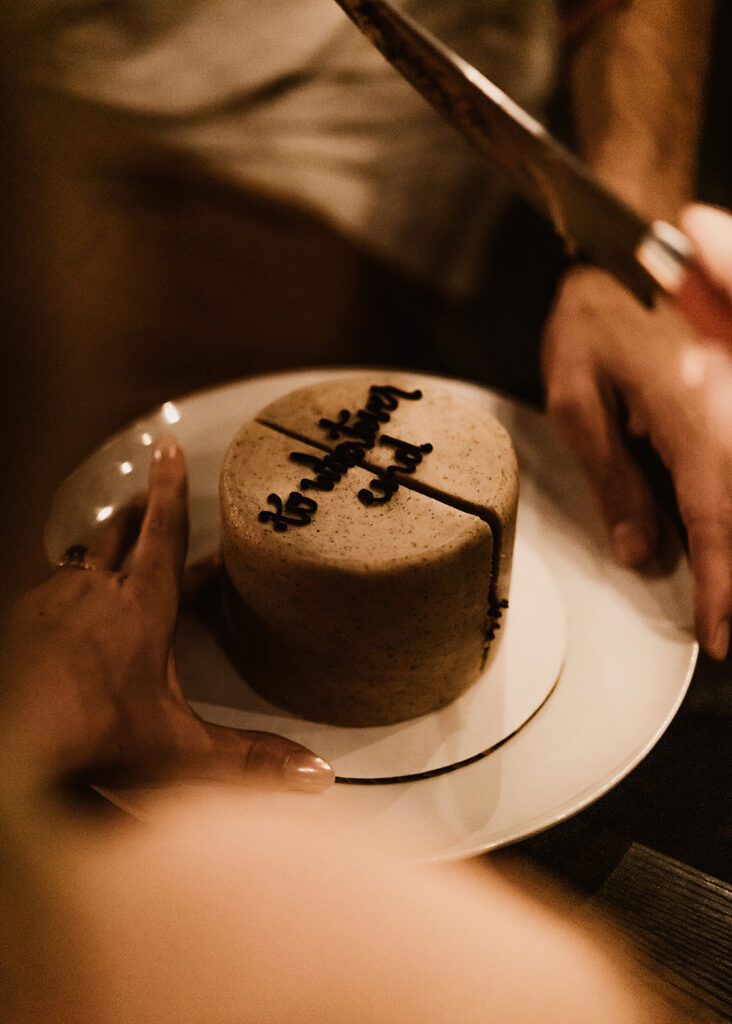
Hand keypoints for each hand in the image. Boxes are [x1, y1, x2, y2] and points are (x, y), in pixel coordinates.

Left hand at [0, 438, 333, 805]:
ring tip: (106, 555)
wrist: (9, 744)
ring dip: (96, 553)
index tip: (166, 450)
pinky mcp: (16, 624)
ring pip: (77, 560)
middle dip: (134, 512)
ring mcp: (48, 604)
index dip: (169, 491)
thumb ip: (248, 761)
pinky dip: (58, 592)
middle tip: (145, 497)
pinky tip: (57, 616)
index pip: (163, 534)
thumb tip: (315, 775)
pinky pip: (43, 591)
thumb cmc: (91, 736)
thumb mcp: (180, 750)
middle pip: (117, 533)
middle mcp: (93, 593)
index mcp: (142, 607)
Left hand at [541, 216, 731, 660]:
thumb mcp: (578, 399)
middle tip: (726, 625)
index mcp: (693, 416)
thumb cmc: (596, 312)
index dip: (721, 588)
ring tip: (725, 591)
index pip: (715, 521)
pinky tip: (719, 523)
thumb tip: (638, 549)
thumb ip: (612, 479)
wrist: (632, 234)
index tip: (717, 637)